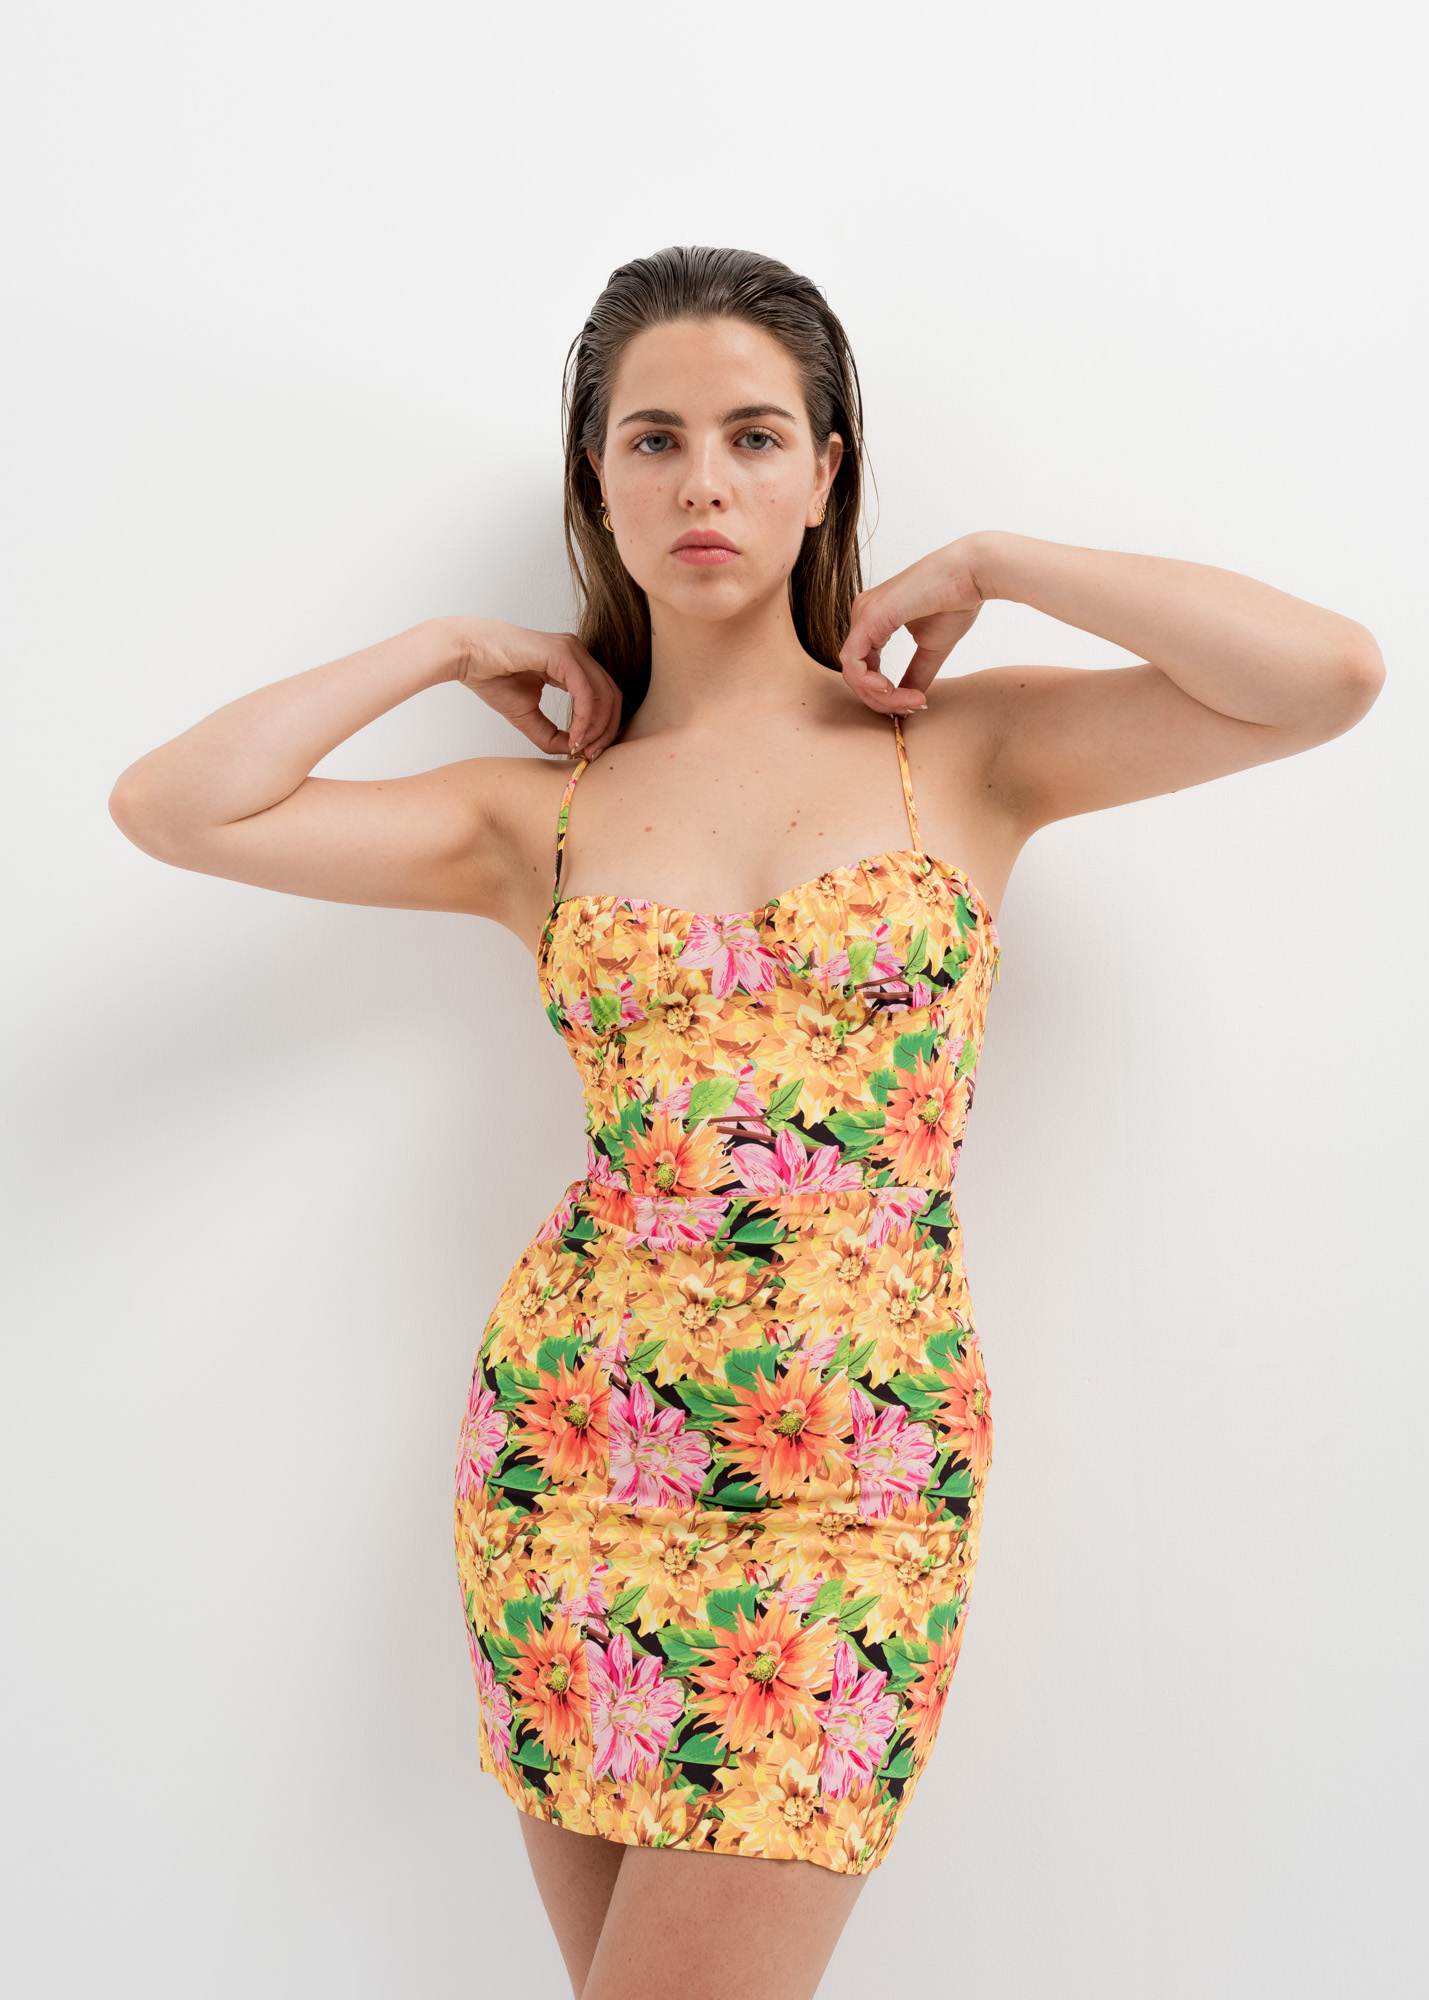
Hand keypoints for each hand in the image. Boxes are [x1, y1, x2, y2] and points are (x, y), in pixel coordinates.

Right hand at [441, 617, 622, 757]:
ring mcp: (572, 650)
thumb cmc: (491, 677)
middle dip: (607, 730)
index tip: (589, 752)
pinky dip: (585, 718)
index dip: (603, 727)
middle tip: (592, 755)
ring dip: (598, 727)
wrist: (467, 656)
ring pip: (605, 694)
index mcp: (570, 664)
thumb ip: (552, 735)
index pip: (603, 696)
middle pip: (612, 695)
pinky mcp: (563, 653)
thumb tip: (575, 750)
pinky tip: (575, 736)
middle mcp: (576, 654)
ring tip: (582, 748)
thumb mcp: (527, 716)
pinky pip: (586, 691)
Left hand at [839, 540, 986, 711]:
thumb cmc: (956, 602)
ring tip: (909, 701)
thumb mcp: (931, 648)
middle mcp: (863, 614)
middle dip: (880, 700)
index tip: (915, 703)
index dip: (885, 694)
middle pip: (856, 673)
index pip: (865, 667)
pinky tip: (889, 690)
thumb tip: (907, 701)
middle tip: (912, 707)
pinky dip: (869, 684)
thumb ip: (915, 673)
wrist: (972, 574)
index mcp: (874, 620)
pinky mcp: (869, 616)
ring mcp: (863, 613)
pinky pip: (853, 662)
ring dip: (879, 696)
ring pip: (853, 672)